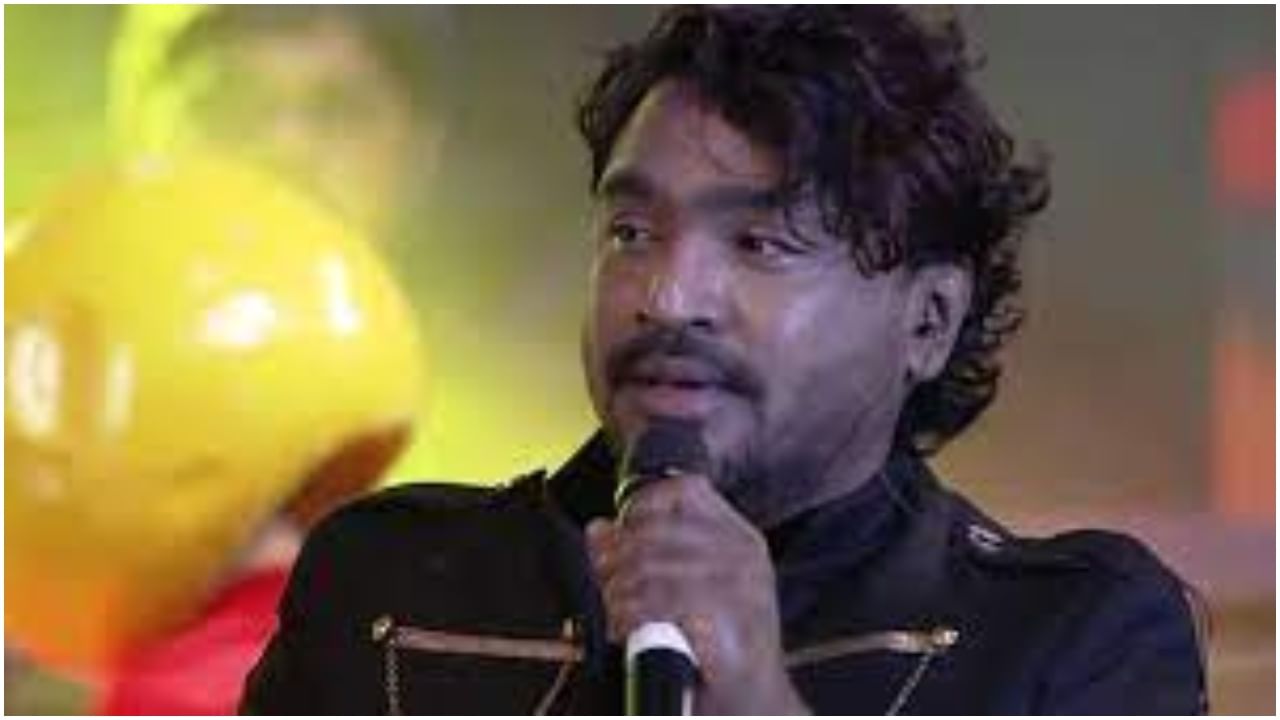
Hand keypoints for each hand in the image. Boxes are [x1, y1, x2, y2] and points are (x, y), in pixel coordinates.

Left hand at [586, 474, 808, 714]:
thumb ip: (642, 554)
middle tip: (606, 585)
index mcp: (740, 538)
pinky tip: (627, 629)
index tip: (621, 534)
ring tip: (616, 612)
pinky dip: (632, 617)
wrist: (756, 706)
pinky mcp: (729, 628)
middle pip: (655, 531)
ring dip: (618, 592)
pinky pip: (662, 607)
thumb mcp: (684, 589)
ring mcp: (742, 591)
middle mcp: (745, 557)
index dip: (641, 506)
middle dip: (616, 559)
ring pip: (651, 568)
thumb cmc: (721, 650)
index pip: (683, 490)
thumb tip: (599, 530)